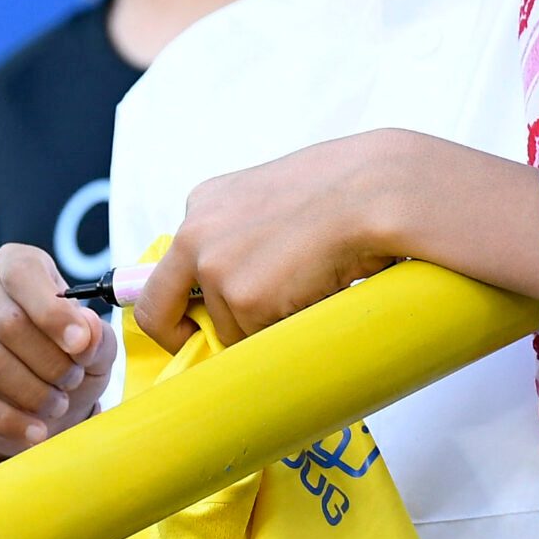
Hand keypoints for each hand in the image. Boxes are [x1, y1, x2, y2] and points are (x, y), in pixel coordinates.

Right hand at [0, 245, 116, 459]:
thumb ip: (96, 336)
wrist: (38, 399)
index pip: (22, 274)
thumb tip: (86, 333)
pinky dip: (2, 419)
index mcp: (12, 264)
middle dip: (48, 362)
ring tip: (56, 407)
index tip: (81, 346)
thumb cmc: (64, 357)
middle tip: (72, 383)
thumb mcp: (94, 346)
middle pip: (7, 321)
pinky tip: (31, 431)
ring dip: (29, 392)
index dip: (53, 312)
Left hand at [132, 132, 407, 351]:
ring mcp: (216, 268)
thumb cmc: (343, 188)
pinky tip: (314, 292)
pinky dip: (286, 328)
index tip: (188, 325)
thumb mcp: (271, 200)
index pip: (162, 270)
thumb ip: (238, 236)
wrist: (379, 189)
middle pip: (159, 309)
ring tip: (307, 286)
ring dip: (262, 324)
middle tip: (210, 350)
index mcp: (202, 204)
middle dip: (180, 337)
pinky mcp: (244, 299)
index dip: (172, 307)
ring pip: (226, 327)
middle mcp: (195, 235)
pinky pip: (257, 338)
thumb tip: (227, 285)